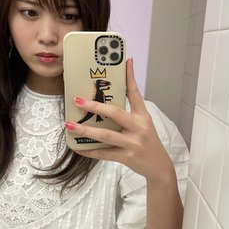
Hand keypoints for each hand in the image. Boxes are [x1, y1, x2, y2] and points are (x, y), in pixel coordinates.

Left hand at [65, 58, 174, 182]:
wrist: (159, 166)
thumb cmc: (148, 142)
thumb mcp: (144, 124)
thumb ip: (129, 113)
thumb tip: (107, 102)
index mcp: (143, 116)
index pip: (136, 93)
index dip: (130, 77)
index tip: (125, 61)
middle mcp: (139, 127)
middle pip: (115, 113)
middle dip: (95, 106)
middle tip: (77, 100)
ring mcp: (133, 143)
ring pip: (106, 135)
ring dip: (85, 129)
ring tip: (70, 125)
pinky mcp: (127, 157)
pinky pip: (104, 153)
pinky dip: (90, 151)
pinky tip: (77, 147)